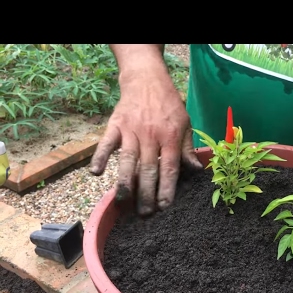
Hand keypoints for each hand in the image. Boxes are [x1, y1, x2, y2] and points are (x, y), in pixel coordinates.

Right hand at [89, 73, 202, 215]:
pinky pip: (106, 143)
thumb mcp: (186, 123)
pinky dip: (100, 157)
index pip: (169, 168)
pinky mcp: (115, 125)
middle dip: (146, 193)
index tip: (164, 207)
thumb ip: (188, 148)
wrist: (147, 79)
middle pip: (148, 169)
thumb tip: (196, 170)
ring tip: (123, 201)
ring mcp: (131, 131)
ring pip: (128, 160)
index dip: (167, 188)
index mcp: (171, 137)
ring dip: (125, 182)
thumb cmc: (169, 104)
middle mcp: (151, 136)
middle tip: (144, 213)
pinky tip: (96, 173)